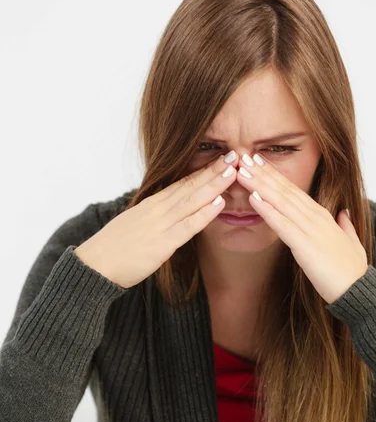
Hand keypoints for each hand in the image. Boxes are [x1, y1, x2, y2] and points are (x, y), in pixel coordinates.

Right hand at [73, 152, 239, 287]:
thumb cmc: (114, 248)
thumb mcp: (135, 224)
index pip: (182, 183)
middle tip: (234, 155)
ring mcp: (160, 224)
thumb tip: (170, 212)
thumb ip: (154, 216)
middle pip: (189, 186)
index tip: (221, 158)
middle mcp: (157, 209)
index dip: (203, 170)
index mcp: (152, 204)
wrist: (95, 266)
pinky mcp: (162, 243)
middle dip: (213, 171)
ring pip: (191, 201)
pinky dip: (204, 214)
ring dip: (213, 185)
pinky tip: (219, 203)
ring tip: (232, 171)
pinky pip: (187, 226)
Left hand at [236, 152, 368, 304]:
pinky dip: (267, 210)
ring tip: (242, 172)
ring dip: (260, 185)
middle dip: (263, 173)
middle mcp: (315, 217)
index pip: (294, 190)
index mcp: (321, 215)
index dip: (275, 175)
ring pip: (280, 202)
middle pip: (284, 190)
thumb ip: (344, 225)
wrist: (357, 290)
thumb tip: (342, 214)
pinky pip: (282, 224)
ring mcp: (310, 229)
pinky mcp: (304, 246)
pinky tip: (253, 198)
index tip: (259, 162)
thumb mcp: (350, 240)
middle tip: (244, 157)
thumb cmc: (350, 269)